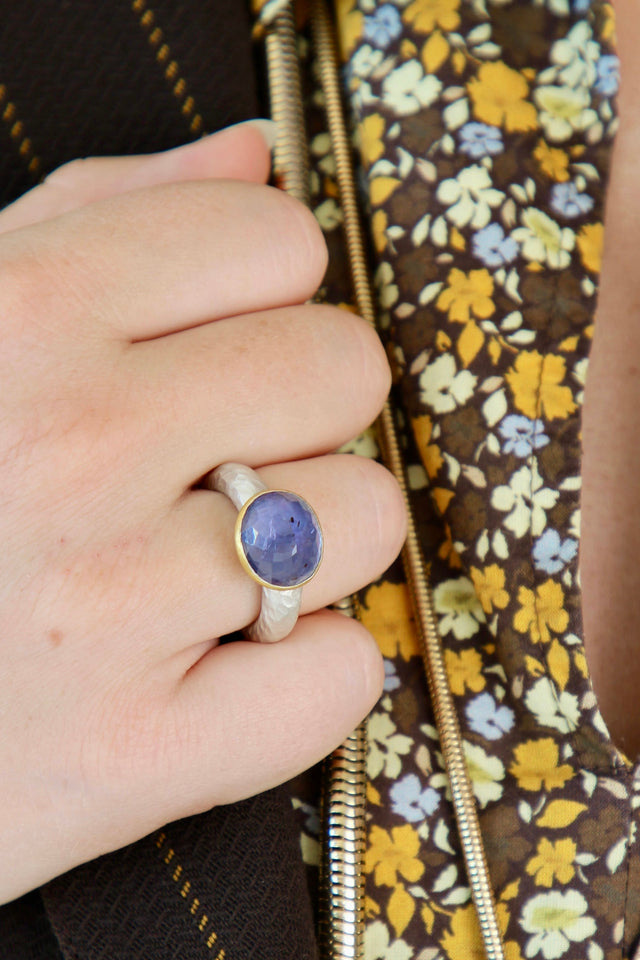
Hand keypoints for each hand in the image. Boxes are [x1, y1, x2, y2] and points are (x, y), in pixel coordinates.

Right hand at [0, 121, 404, 902]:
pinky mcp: (138, 754)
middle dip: (296, 412)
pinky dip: (299, 675)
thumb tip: (253, 159)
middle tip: (210, 461)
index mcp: (23, 316)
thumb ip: (103, 219)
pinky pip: (341, 675)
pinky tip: (212, 667)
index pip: (277, 240)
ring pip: (363, 519)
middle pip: (344, 369)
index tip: (214, 345)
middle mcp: (72, 447)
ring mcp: (110, 607)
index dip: (259, 294)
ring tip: (202, 569)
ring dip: (305, 543)